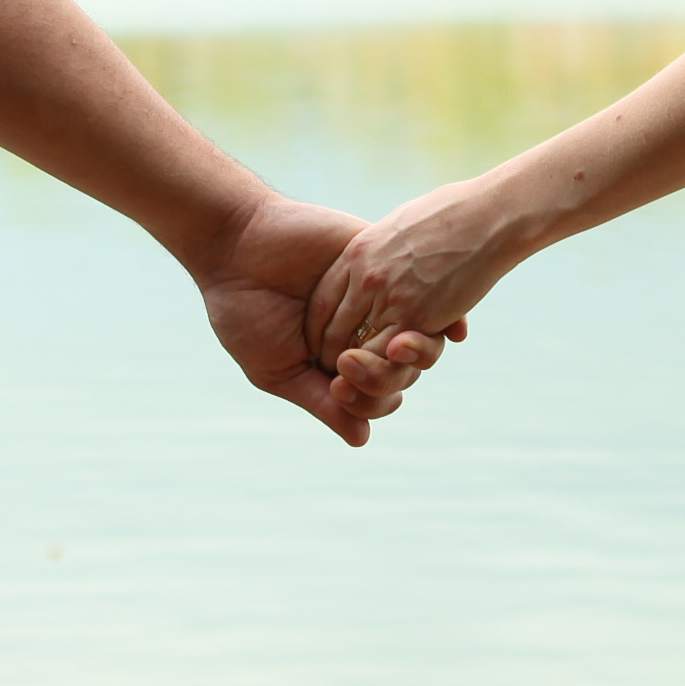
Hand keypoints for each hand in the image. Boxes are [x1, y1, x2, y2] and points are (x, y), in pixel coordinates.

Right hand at [193, 192, 454, 445]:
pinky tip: (451, 328)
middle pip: (402, 367)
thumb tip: (362, 439)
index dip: (370, 400)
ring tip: (394, 345)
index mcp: (339, 359)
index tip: (339, 388)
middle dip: (388, 375)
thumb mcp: (277, 369)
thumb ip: (321, 401)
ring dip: (417, 350)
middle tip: (350, 361)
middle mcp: (363, 330)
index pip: (376, 393)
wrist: (233, 246)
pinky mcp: (385, 261)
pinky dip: (446, 311)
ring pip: (420, 333)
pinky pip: (427, 288)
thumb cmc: (244, 312)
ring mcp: (377, 296)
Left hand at [309, 173, 527, 372]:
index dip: (317, 330)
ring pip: (355, 350)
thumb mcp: (396, 227)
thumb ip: (377, 251)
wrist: (486, 217)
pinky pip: (387, 355)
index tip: (325, 343)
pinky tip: (390, 368)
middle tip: (338, 371)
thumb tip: (374, 261)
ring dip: (356, 370)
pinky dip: (384, 367)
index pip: (320, 303)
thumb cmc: (448, 215)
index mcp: (356, 253)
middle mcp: (366, 278)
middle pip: (330, 331)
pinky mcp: (418, 317)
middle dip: (330, 356)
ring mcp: (391, 299)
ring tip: (359, 378)